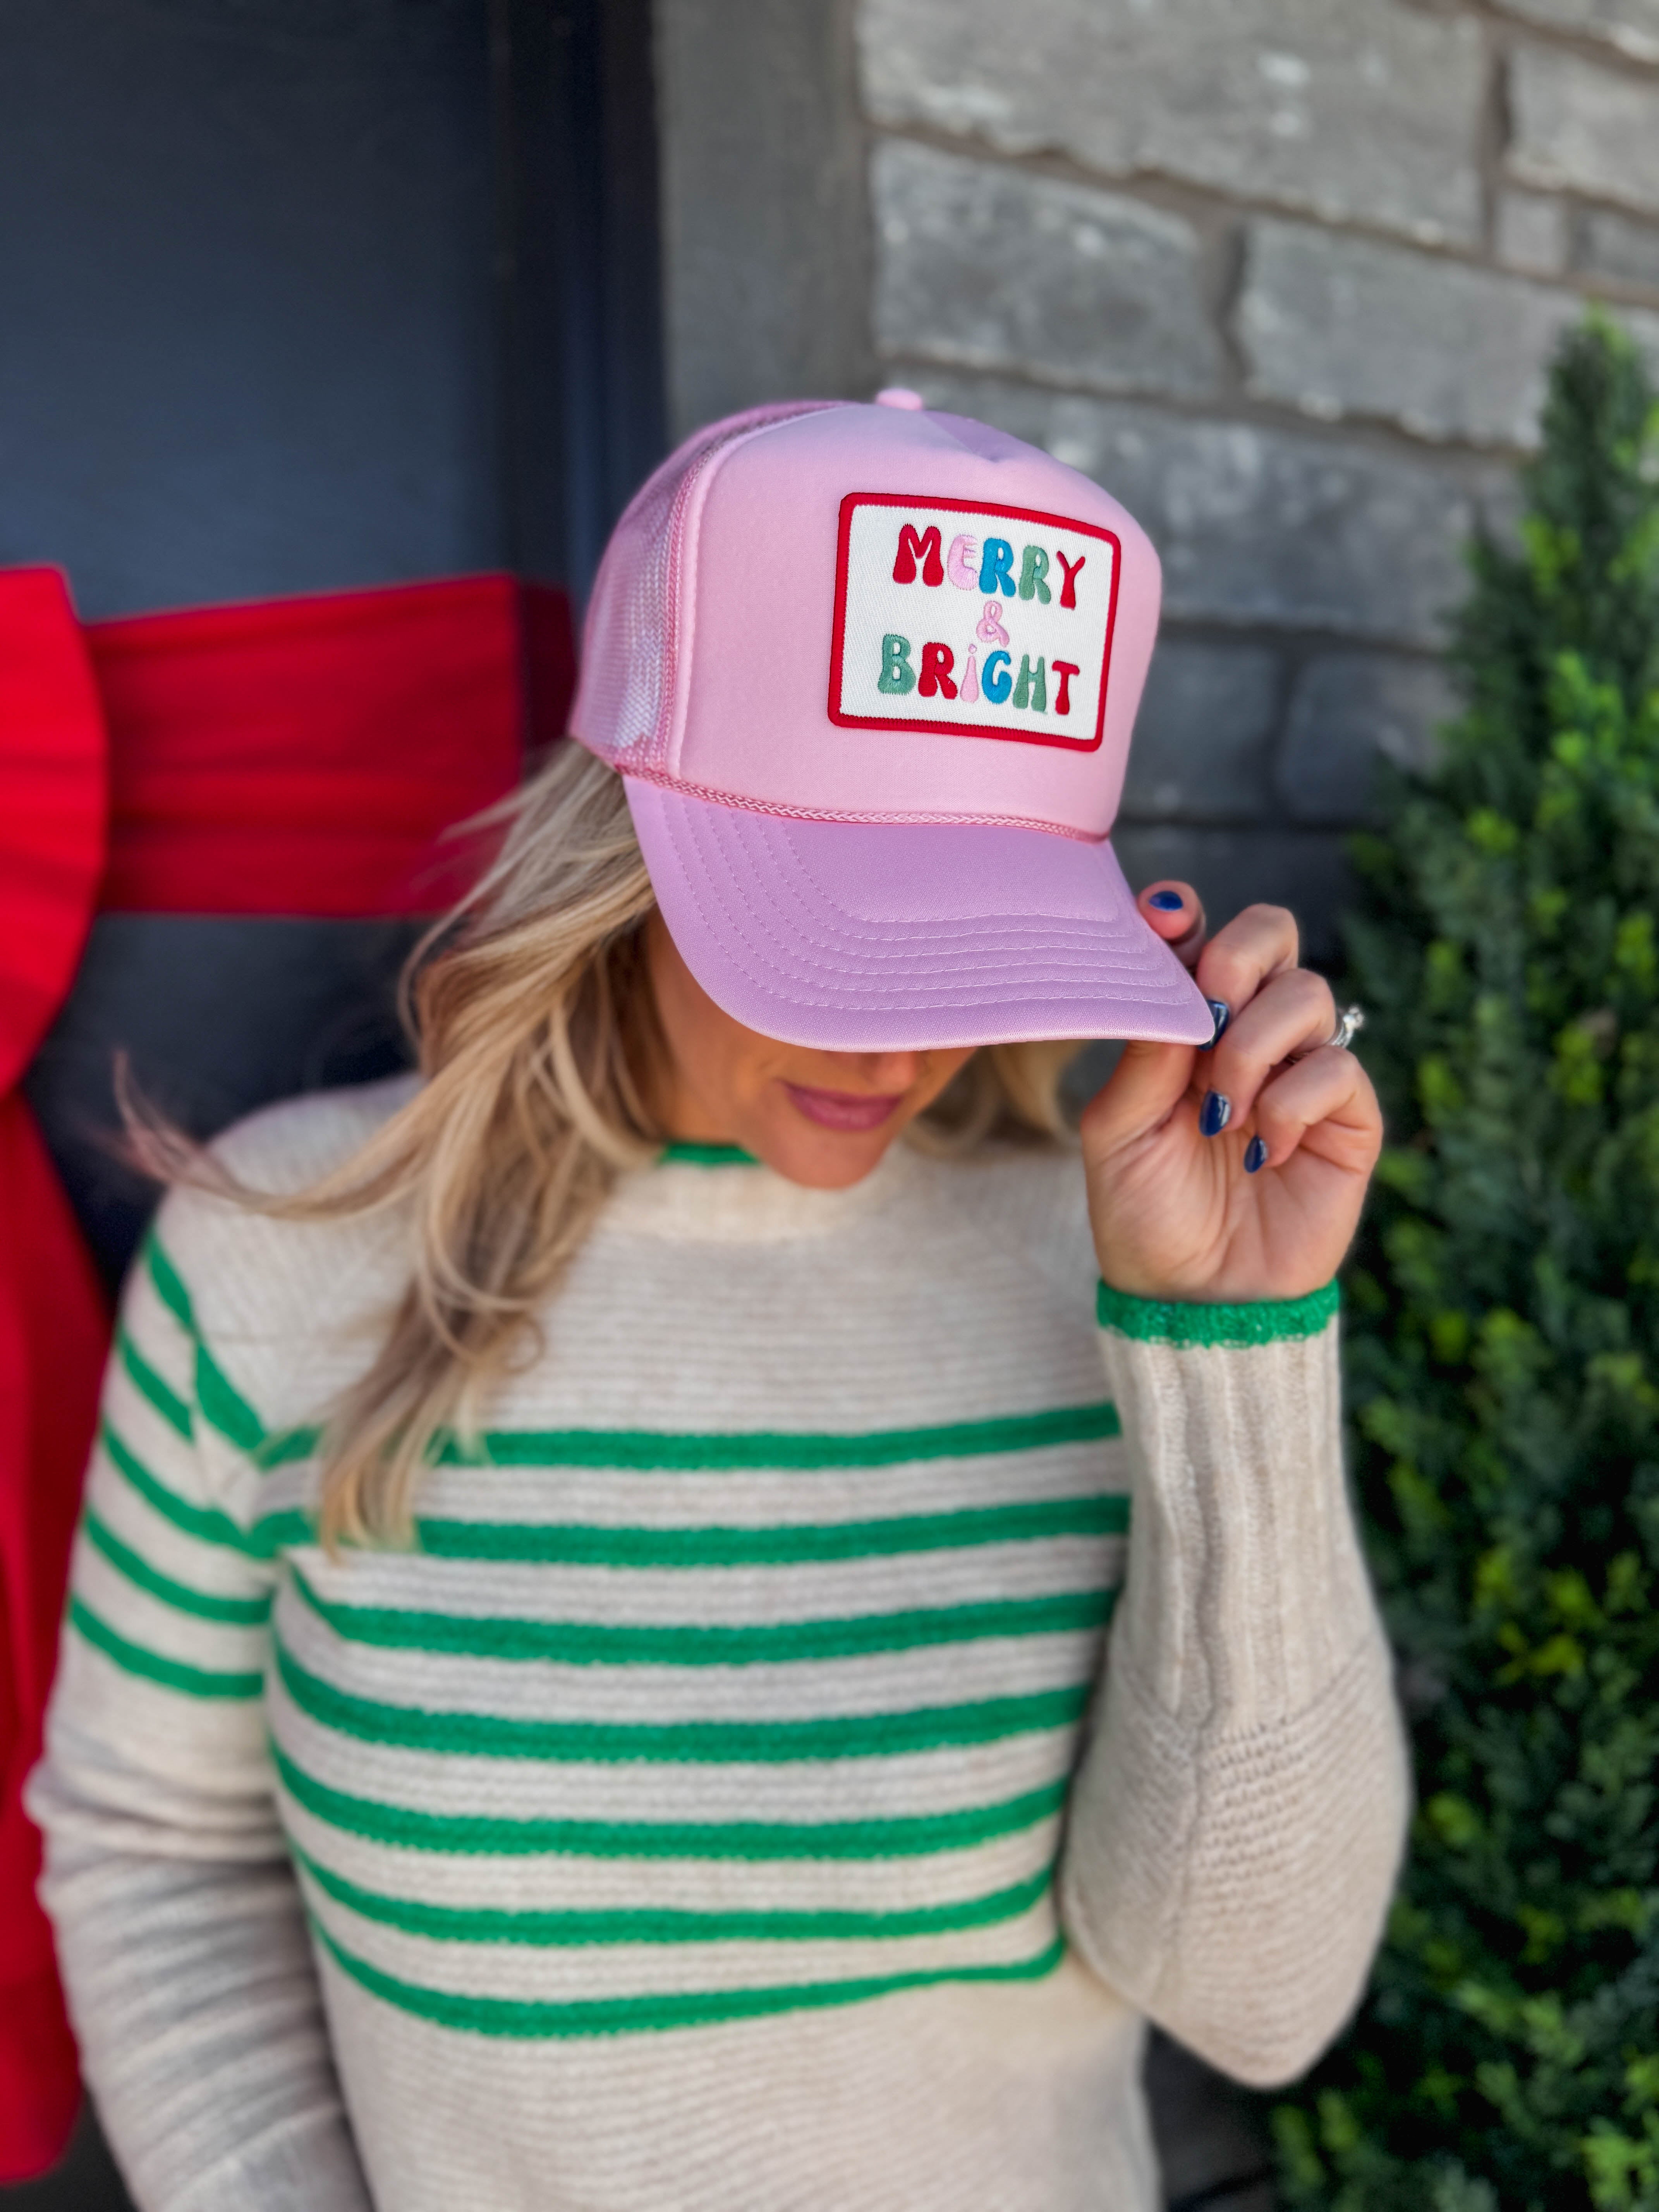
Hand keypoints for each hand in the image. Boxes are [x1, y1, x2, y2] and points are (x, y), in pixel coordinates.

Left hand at [1080, 883, 1381, 1303]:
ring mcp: (1301, 1071)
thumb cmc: (1145, 1214)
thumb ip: (1147, 1048)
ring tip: (1222, 1115)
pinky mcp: (1347, 1118)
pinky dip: (1294, 1102)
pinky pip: (1337, 1067)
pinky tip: (1264, 1150)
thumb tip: (1173, 964)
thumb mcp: (1119, 1130)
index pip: (1198, 936)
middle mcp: (1248, 1035)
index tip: (1163, 920)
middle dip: (1237, 957)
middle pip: (1271, 935)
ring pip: (1306, 994)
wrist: (1193, 1298)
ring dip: (1255, 1047)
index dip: (1184, 915)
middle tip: (1208, 1010)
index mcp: (1186, 1026)